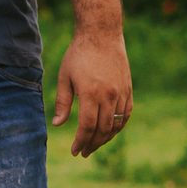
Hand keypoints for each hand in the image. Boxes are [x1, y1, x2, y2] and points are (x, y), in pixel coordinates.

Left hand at [52, 30, 132, 156]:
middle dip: (92, 144)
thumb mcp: (64, 76)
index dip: (81, 142)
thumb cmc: (78, 54)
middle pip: (103, 129)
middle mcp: (109, 96)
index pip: (87, 127)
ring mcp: (121, 93)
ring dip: (105, 138)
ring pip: (116, 124)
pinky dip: (119, 126)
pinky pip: (126, 114)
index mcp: (91, 93)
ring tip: (94, 144)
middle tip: (83, 152)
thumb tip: (58, 125)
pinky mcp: (128, 89)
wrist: (102, 35)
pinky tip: (110, 131)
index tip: (75, 151)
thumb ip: (62, 102)